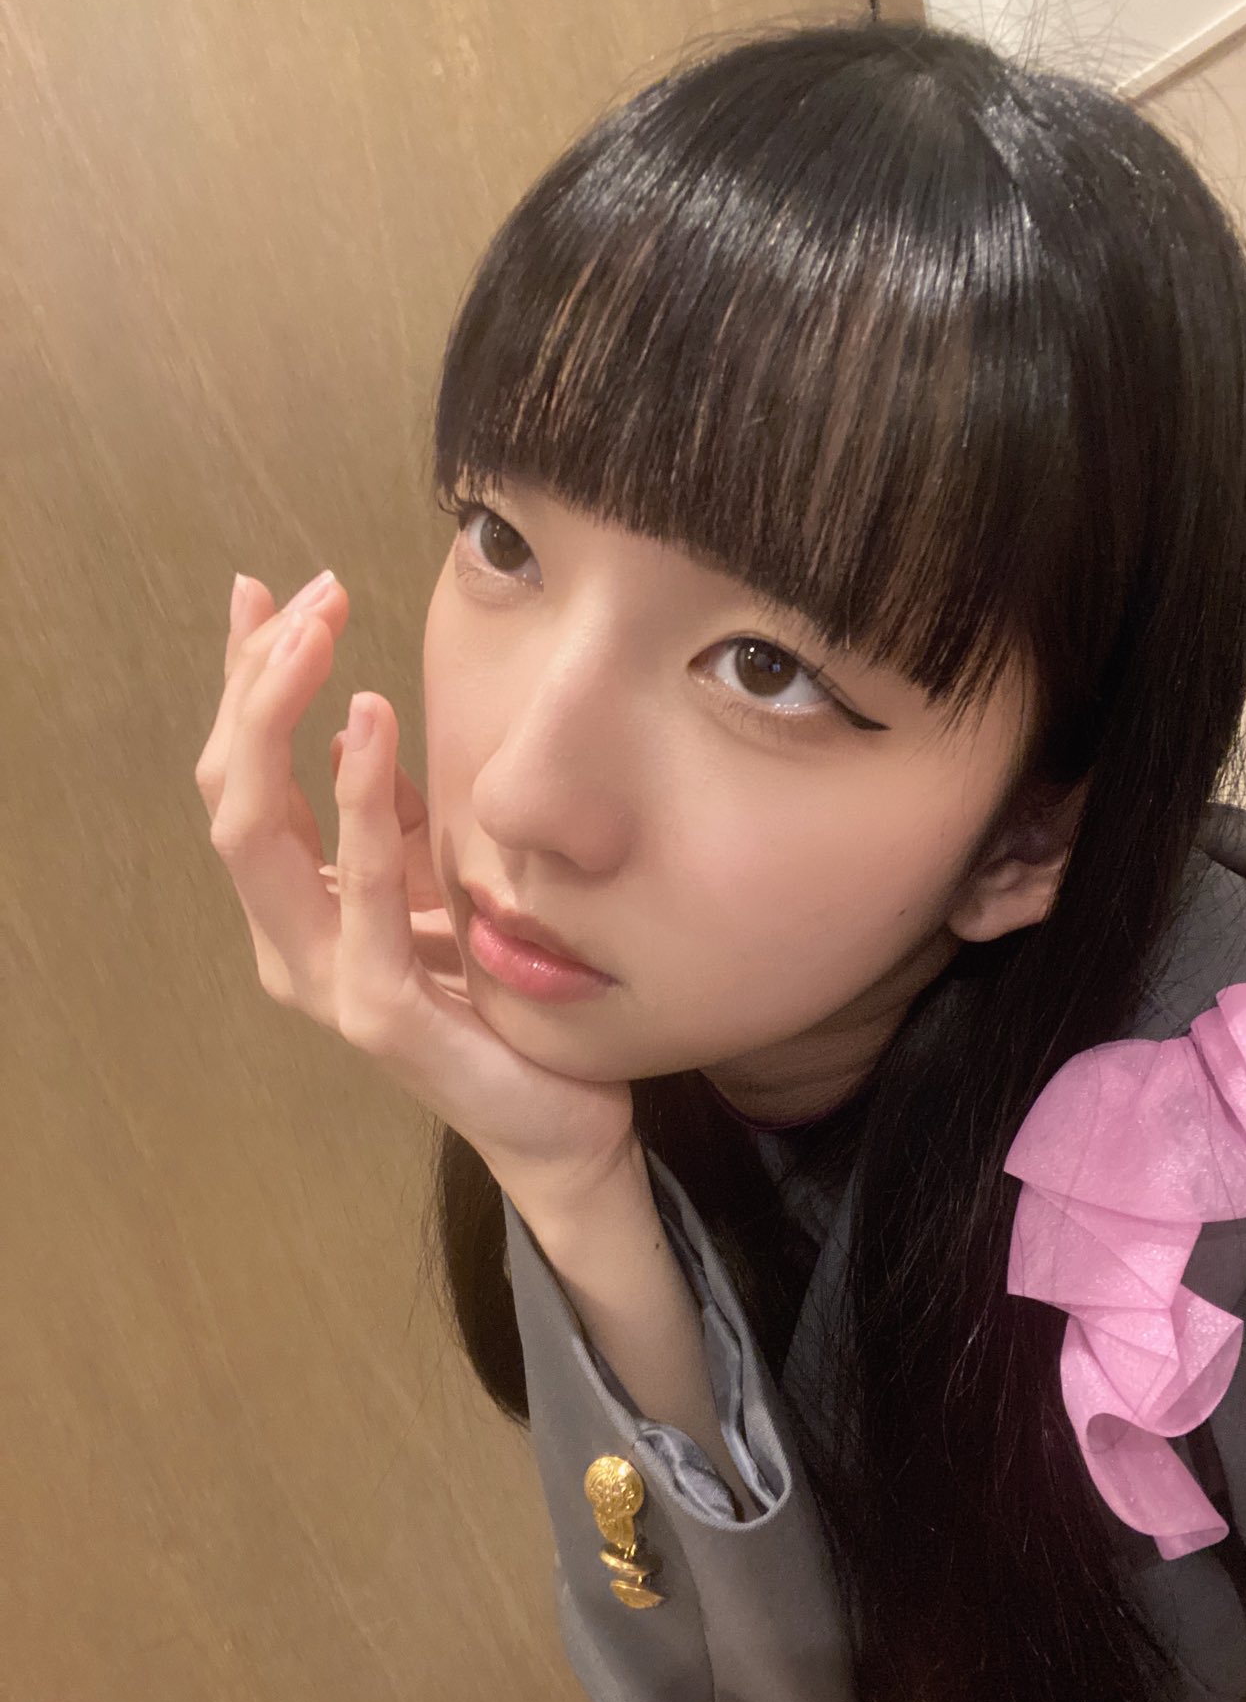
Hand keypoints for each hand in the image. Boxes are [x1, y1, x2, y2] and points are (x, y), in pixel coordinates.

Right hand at [195, 570, 637, 1209]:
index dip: (243, 683)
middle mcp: (291, 943)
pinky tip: (367, 725)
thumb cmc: (498, 989)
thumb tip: (358, 718)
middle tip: (305, 597)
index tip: (264, 592)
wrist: (560, 1109)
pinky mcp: (380, 1013)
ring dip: (279, 720)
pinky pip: (358, 895)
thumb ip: (392, 815)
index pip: (242, 776)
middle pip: (230, 794)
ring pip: (258, 835)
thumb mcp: (438, 875)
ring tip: (319, 636)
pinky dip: (356, 802)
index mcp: (299, 906)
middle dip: (253, 685)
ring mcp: (327, 981)